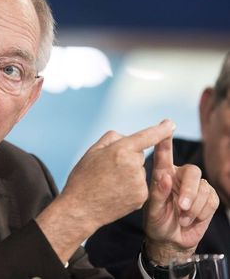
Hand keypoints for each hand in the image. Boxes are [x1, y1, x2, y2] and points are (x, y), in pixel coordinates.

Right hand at [36, 120, 175, 262]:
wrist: (80, 208)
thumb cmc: (84, 178)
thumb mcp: (92, 151)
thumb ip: (112, 138)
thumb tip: (128, 138)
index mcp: (120, 150)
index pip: (147, 136)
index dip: (161, 129)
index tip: (170, 124)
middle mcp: (133, 165)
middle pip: (138, 155)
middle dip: (127, 158)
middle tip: (107, 169)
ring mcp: (139, 183)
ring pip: (139, 171)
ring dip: (129, 173)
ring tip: (109, 183)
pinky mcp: (141, 197)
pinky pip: (139, 185)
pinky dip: (130, 187)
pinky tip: (115, 192)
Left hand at [143, 129, 219, 264]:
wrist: (170, 240)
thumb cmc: (157, 222)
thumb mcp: (152, 210)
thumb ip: (157, 193)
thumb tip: (165, 176)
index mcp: (162, 174)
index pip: (163, 155)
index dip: (165, 140)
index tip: (166, 124)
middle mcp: (179, 176)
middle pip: (192, 171)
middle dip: (189, 191)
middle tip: (181, 207)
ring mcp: (195, 187)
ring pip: (203, 187)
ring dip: (194, 206)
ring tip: (182, 218)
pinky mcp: (208, 198)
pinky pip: (211, 200)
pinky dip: (201, 212)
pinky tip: (190, 219)